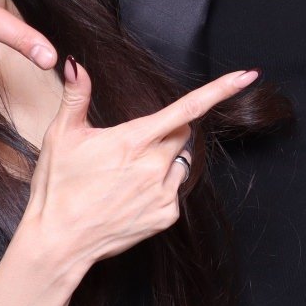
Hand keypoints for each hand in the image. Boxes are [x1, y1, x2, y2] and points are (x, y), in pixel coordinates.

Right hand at [20, 60, 259, 270]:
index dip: (220, 90)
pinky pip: (175, 189)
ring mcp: (164, 193)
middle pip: (183, 133)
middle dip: (168, 131)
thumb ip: (76, 96)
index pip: (187, 108)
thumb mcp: (62, 136)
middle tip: (132, 146)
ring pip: (181, 161)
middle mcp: (155, 165)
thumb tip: (75, 63)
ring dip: (165, 159)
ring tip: (126, 175)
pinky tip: (131, 195)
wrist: (58, 242)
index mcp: (134, 140)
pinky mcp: (167, 216)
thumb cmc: (57, 187)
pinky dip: (161, 186)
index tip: (247, 76)